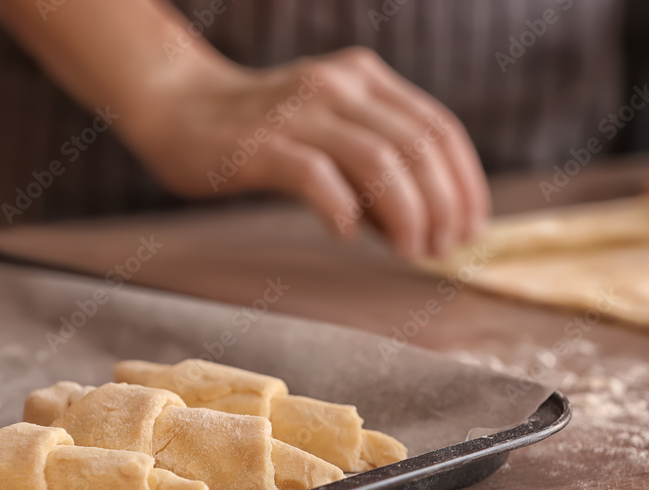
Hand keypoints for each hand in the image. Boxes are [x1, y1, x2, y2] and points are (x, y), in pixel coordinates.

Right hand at [122, 47, 489, 257]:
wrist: (177, 107)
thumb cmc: (262, 133)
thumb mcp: (331, 133)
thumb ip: (376, 170)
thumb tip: (424, 227)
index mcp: (365, 79)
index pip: (439, 128)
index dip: (465, 183)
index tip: (471, 227)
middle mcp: (340, 86)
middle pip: (419, 147)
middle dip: (443, 206)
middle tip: (442, 249)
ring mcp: (300, 113)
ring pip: (380, 163)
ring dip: (406, 215)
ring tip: (409, 250)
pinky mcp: (262, 144)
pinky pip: (318, 177)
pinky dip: (343, 211)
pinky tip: (346, 234)